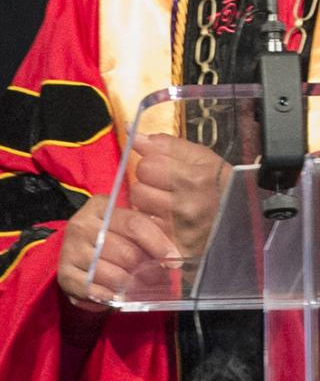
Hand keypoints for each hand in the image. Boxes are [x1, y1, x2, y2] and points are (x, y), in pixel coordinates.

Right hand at [57, 195, 179, 309]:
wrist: (76, 251)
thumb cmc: (110, 236)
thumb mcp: (126, 224)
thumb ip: (149, 230)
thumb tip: (175, 252)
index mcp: (100, 207)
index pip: (134, 224)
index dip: (158, 243)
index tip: (174, 259)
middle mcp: (81, 226)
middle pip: (126, 253)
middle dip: (148, 270)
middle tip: (160, 279)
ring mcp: (70, 251)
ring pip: (114, 275)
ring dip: (134, 286)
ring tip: (143, 288)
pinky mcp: (64, 275)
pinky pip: (95, 291)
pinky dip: (112, 296)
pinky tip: (121, 296)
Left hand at [130, 133, 229, 260]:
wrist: (247, 225)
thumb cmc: (227, 189)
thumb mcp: (206, 160)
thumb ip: (168, 146)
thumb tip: (134, 133)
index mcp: (197, 179)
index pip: (147, 164)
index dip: (154, 164)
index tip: (167, 169)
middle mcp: (186, 205)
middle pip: (139, 187)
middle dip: (149, 185)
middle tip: (168, 189)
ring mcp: (178, 229)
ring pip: (139, 208)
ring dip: (148, 204)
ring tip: (168, 204)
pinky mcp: (172, 247)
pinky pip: (144, 228)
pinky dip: (151, 223)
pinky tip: (167, 221)